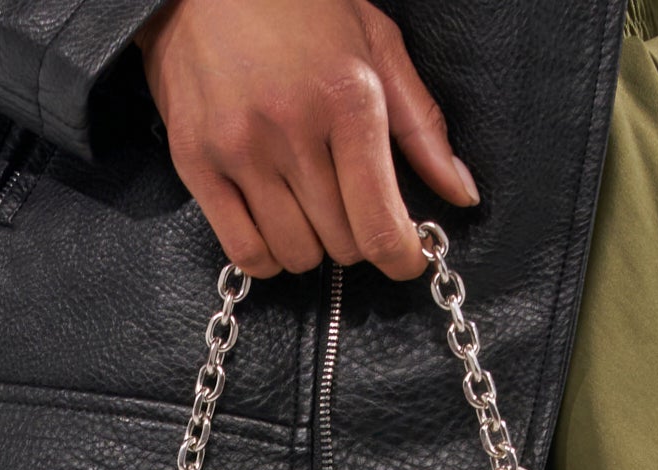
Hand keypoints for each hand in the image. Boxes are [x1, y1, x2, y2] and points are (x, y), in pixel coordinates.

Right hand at [137, 0, 477, 280]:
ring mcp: (238, 148)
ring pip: (296, 254)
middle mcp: (291, 128)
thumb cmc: (298, 5)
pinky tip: (274, 223)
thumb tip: (462, 194)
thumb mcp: (375, 44)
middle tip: (349, 202)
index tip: (405, 257)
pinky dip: (268, 253)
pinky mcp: (196, 163)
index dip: (400, 256)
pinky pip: (245, 251)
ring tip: (308, 203)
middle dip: (355, 234)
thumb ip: (422, 125)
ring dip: (311, 244)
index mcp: (346, 96)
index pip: (379, 223)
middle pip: (341, 244)